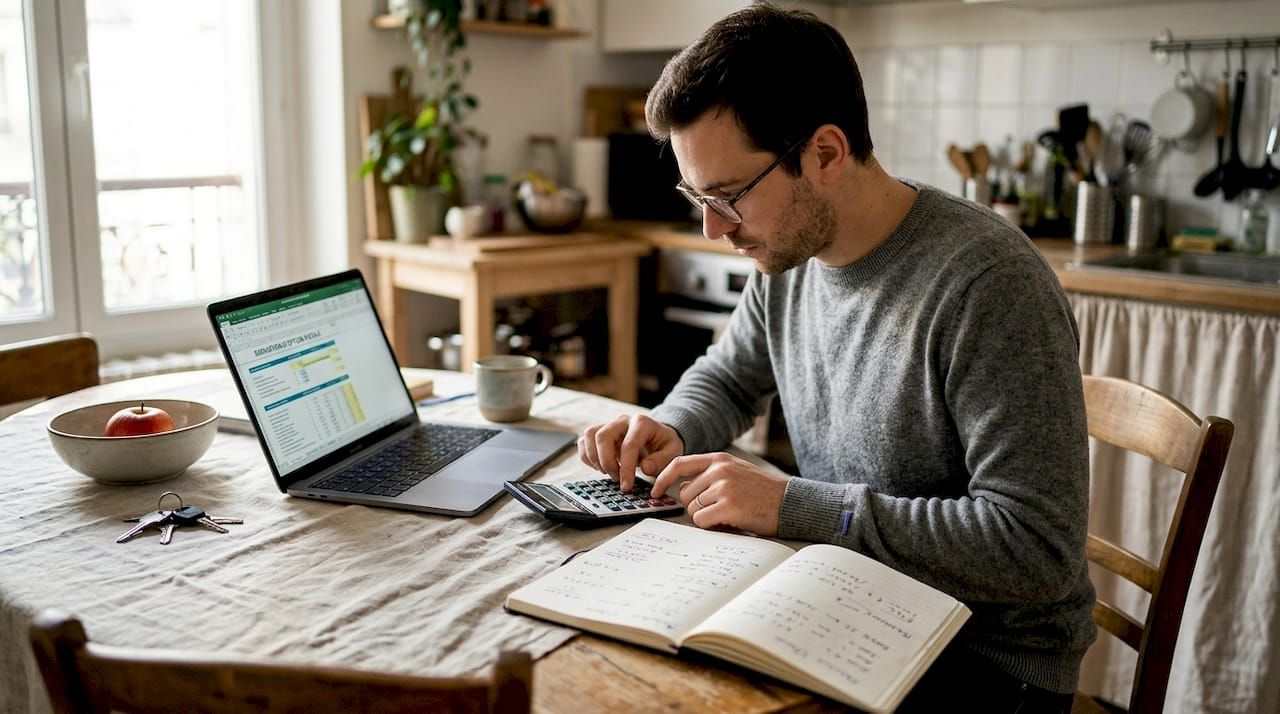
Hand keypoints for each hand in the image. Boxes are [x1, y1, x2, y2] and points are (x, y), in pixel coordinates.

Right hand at [578, 414, 684, 491]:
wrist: (657, 435)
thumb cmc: (664, 443)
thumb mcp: (673, 451)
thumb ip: (662, 460)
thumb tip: (645, 468)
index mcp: (642, 423)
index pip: (628, 445)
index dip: (626, 468)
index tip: (626, 486)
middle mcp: (622, 420)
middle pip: (603, 436)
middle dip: (607, 462)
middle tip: (616, 478)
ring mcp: (609, 424)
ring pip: (589, 435)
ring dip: (595, 458)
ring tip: (608, 472)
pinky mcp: (600, 432)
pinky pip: (584, 441)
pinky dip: (587, 456)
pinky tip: (600, 467)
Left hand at [652, 452, 789, 535]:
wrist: (789, 502)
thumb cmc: (762, 491)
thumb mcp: (735, 472)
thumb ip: (709, 475)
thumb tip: (682, 487)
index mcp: (719, 459)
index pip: (679, 464)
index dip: (663, 478)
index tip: (655, 490)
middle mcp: (719, 470)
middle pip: (685, 494)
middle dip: (697, 507)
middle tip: (719, 510)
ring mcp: (724, 487)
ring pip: (693, 510)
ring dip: (706, 517)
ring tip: (728, 514)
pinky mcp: (728, 506)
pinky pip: (702, 521)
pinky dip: (712, 526)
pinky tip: (729, 521)